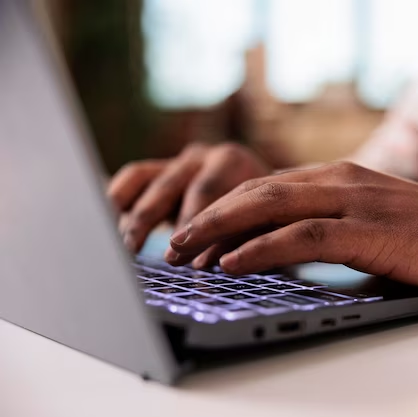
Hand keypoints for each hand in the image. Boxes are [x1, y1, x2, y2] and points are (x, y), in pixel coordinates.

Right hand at [108, 142, 269, 252]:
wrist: (266, 193)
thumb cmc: (265, 213)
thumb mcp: (262, 221)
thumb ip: (239, 236)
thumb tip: (206, 263)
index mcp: (232, 160)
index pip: (206, 189)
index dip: (190, 222)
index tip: (178, 253)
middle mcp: (202, 155)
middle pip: (171, 184)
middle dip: (159, 222)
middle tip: (140, 252)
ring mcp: (179, 161)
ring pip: (145, 179)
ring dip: (134, 215)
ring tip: (126, 247)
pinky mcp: (160, 170)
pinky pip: (133, 179)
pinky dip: (118, 199)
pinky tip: (112, 226)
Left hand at [164, 162, 417, 291]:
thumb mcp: (372, 223)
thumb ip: (332, 227)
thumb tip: (287, 250)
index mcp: (339, 178)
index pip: (266, 188)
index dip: (224, 210)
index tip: (194, 236)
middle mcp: (341, 181)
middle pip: (257, 192)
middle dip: (209, 217)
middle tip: (172, 244)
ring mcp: (356, 201)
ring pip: (272, 207)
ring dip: (222, 231)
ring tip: (184, 253)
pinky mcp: (372, 229)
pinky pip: (305, 235)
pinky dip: (262, 247)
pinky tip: (232, 261)